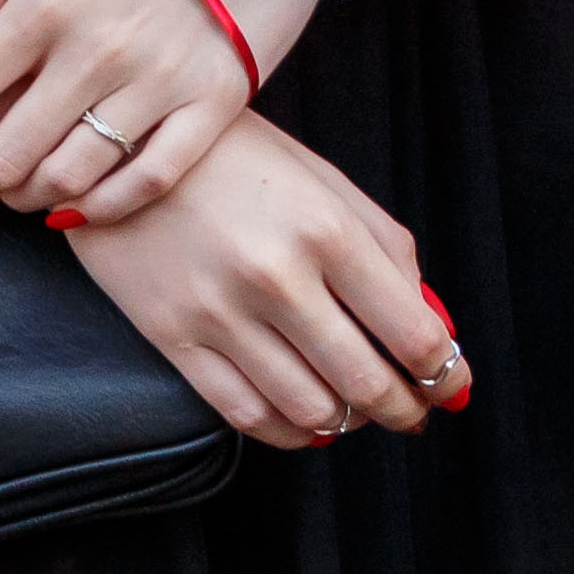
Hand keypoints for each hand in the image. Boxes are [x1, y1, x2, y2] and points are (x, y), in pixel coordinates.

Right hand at [61, 115, 469, 451]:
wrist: (124, 142)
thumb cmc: (240, 157)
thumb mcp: (325, 181)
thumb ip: (387, 250)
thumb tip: (433, 325)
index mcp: (326, 228)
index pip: (412, 332)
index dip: (443, 372)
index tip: (449, 384)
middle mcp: (277, 276)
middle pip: (366, 383)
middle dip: (404, 410)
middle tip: (414, 413)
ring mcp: (221, 312)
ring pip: (310, 409)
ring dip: (347, 423)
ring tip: (356, 411)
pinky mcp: (173, 337)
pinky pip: (246, 414)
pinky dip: (289, 431)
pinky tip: (305, 419)